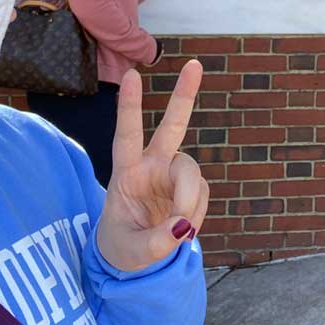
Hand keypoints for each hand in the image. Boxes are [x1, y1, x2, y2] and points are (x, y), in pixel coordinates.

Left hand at [96, 60, 209, 272]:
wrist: (136, 260)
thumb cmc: (122, 249)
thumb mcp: (129, 252)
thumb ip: (154, 242)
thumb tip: (183, 226)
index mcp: (126, 173)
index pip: (127, 135)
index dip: (130, 106)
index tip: (132, 74)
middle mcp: (152, 167)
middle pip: (172, 128)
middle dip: (184, 96)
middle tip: (195, 64)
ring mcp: (173, 177)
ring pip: (192, 173)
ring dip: (189, 200)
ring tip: (180, 229)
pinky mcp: (190, 189)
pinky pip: (202, 195)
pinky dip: (197, 213)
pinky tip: (185, 228)